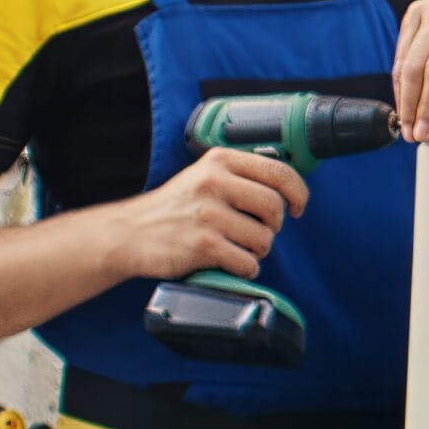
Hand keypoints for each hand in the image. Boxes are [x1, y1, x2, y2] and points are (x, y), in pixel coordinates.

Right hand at [101, 148, 308, 281]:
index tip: (298, 208)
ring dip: (257, 250)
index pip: (280, 172)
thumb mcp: (205, 176)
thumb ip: (242, 176)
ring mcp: (208, 214)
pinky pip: (248, 263)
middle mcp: (214, 183)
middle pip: (275, 207)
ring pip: (264, 239)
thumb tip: (289, 190)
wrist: (129, 233)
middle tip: (257, 232)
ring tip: (236, 247)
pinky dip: (244, 268)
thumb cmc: (175, 207)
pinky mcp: (203, 245)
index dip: (298, 193)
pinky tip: (228, 262)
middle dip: (273, 226)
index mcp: (220, 161)